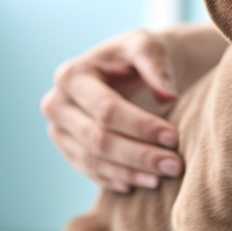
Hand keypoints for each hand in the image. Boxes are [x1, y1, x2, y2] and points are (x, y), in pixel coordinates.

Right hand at [42, 30, 183, 192]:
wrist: (126, 68)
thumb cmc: (137, 56)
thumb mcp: (147, 46)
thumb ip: (156, 63)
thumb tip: (167, 95)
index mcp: (71, 75)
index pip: (106, 109)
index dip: (140, 126)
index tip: (173, 137)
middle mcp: (56, 104)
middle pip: (97, 139)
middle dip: (139, 155)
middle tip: (174, 165)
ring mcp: (58, 130)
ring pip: (92, 161)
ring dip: (129, 173)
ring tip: (162, 179)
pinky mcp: (67, 149)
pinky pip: (89, 171)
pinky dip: (115, 180)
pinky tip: (139, 184)